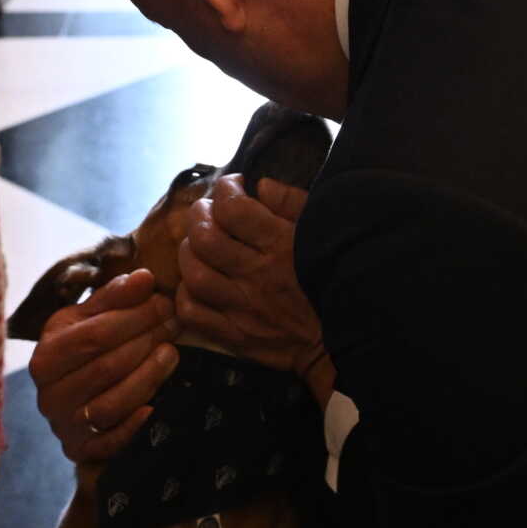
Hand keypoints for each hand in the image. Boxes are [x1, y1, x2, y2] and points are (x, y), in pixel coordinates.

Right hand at [28, 268, 179, 463]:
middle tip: (174, 323)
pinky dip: (134, 425)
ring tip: (172, 353)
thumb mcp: (85, 320)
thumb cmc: (80, 351)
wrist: (68, 399)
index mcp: (45, 356)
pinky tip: (156, 406)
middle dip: (146, 341)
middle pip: (106, 366)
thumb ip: (114, 298)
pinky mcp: (81, 450)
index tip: (163, 302)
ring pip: (112, 403)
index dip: (134, 317)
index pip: (95, 334)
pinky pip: (111, 441)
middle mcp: (49, 394)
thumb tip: (145, 278)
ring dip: (148, 377)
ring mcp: (64, 425)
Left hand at [177, 176, 323, 376]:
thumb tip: (261, 185)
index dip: (226, 189)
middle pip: (204, 238)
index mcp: (281, 246)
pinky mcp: (236, 336)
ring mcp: (244, 308)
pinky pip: (192, 312)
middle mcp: (258, 276)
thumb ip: (293, 203)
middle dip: (198, 215)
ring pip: (194, 273)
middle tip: (207, 212)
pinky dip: (186, 294)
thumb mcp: (323, 233)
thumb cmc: (334, 279)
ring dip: (188, 252)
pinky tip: (197, 283)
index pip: (234, 209)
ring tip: (198, 245)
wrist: (340, 342)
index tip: (233, 187)